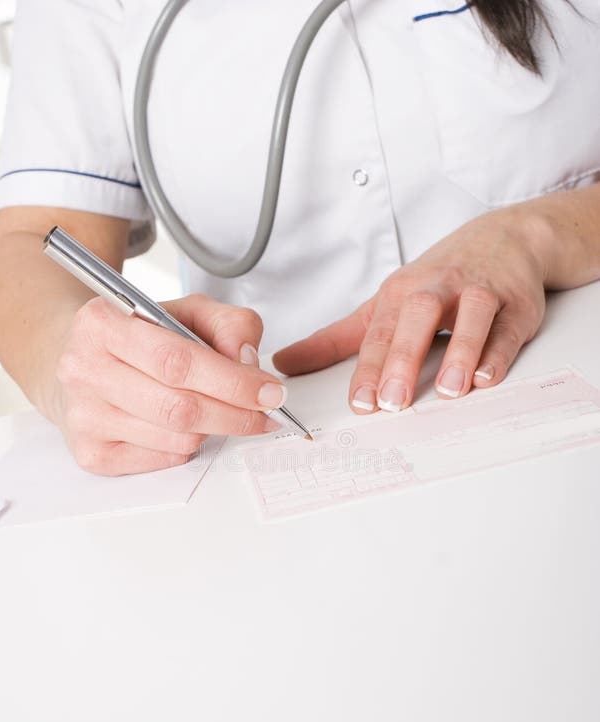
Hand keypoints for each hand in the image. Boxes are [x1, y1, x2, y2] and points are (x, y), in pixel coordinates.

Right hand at [51, 294, 285, 474]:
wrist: (83, 360)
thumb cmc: (141, 336)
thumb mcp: (187, 311)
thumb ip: (229, 324)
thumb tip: (246, 361)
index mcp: (101, 324)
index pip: (178, 362)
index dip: (233, 382)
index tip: (269, 392)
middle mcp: (83, 370)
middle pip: (179, 408)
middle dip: (235, 414)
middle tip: (264, 413)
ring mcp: (83, 416)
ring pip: (175, 439)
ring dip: (211, 429)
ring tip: (215, 410)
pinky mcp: (90, 453)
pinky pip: (161, 460)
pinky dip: (185, 447)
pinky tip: (180, 426)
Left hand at [273, 208, 547, 412]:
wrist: (505, 238)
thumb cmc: (439, 278)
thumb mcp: (384, 303)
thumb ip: (337, 339)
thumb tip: (285, 363)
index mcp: (401, 293)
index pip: (379, 333)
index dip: (368, 369)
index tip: (360, 402)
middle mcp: (438, 289)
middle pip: (418, 318)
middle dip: (404, 358)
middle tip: (393, 400)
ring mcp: (480, 294)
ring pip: (471, 318)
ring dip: (461, 353)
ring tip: (450, 391)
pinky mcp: (517, 305)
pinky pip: (509, 328)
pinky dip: (500, 351)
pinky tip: (488, 376)